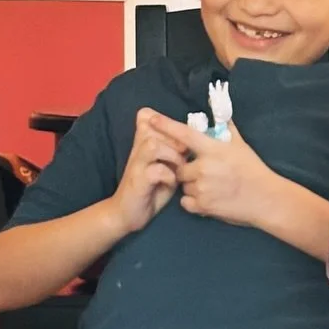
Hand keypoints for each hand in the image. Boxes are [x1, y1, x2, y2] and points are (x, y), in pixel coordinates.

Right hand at [109, 107, 180, 234]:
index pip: (148, 117)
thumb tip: (200, 137)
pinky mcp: (137, 180)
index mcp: (144, 142)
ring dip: (172, 156)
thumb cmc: (154, 187)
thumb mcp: (168, 165)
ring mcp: (136, 164)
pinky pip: (155, 170)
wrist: (128, 212)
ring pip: (152, 145)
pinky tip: (172, 183)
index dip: (167, 121)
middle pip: (156, 128)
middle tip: (186, 154)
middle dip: (177, 140)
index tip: (184, 136)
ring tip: (180, 168)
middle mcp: (138, 149)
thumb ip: (177, 150)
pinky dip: (168, 176)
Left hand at [146, 112, 278, 228]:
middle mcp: (203, 167)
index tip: (151, 120)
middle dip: (188, 170)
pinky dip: (193, 201)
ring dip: (192, 186)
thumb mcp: (241, 146)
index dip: (166, 125)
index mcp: (212, 150)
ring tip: (211, 187)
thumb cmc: (254, 170)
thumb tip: (221, 113)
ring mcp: (202, 188)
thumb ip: (228, 129)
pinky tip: (207, 198)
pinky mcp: (202, 206)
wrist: (265, 198)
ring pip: (184, 185)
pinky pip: (185, 202)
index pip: (184, 134)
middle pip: (180, 167)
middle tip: (205, 173)